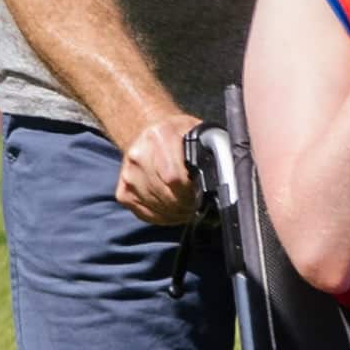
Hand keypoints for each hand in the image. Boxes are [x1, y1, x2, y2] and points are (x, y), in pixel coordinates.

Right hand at [114, 111, 204, 226]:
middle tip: (197, 203)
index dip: (192, 192)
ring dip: (176, 212)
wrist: (150, 132)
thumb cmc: (180, 135)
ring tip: (187, 206)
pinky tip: (173, 209)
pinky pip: (146, 215)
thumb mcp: (199, 132)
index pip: (174, 177)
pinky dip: (163, 217)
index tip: (202, 194)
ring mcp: (128, 175)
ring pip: (157, 207)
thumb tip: (227, 174)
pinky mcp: (123, 192)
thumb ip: (212, 149)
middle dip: (186, 204)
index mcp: (160, 136)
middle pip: (166, 195)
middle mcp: (138, 154)